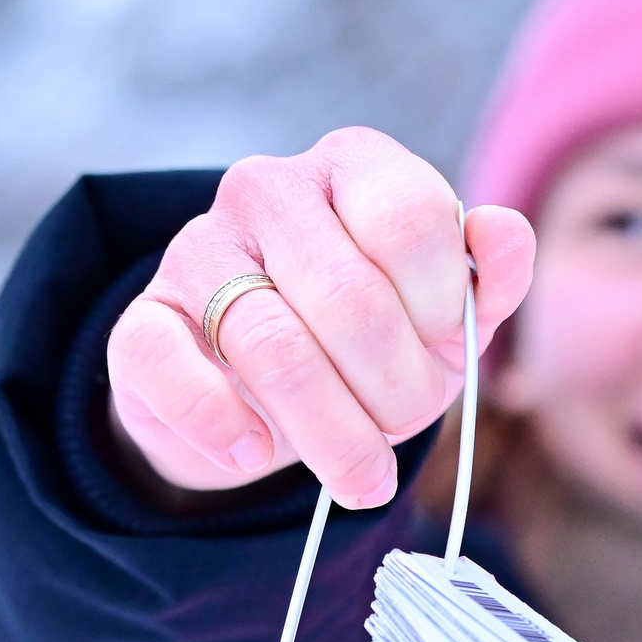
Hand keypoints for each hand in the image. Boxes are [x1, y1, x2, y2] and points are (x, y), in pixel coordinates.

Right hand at [107, 127, 534, 508]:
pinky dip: (224, 427)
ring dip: (331, 434)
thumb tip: (503, 232)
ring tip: (358, 475)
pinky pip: (173, 372)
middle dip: (393, 391)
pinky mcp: (139, 322)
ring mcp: (195, 249)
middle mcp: (267, 187)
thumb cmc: (371, 344)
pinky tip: (256, 453)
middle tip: (399, 428)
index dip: (439, 309)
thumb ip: (487, 278)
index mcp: (354, 165)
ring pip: (273, 350)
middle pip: (349, 300)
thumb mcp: (445, 318)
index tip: (442, 350)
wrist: (258, 392)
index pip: (410, 221)